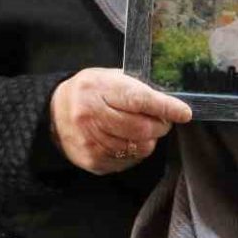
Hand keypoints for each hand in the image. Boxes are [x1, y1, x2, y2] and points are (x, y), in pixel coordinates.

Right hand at [49, 68, 191, 174]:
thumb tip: (169, 102)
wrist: (53, 113)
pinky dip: (136, 151)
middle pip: (142, 128)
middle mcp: (91, 115)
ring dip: (149, 139)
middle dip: (160, 125)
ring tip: (142, 128)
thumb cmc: (90, 91)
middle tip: (162, 120)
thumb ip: (137, 87)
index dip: (164, 107)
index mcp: (98, 88)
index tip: (184, 112)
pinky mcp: (93, 160)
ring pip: (139, 147)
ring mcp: (91, 141)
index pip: (138, 99)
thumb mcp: (109, 77)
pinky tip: (127, 140)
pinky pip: (129, 160)